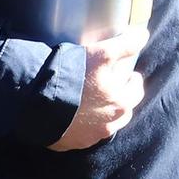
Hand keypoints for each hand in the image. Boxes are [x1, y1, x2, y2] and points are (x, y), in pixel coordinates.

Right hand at [49, 26, 150, 151]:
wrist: (35, 100)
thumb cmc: (72, 76)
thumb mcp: (101, 54)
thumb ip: (126, 44)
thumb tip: (143, 34)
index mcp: (121, 104)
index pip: (136, 90)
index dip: (131, 79)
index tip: (126, 73)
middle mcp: (109, 125)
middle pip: (123, 110)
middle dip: (120, 97)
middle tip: (110, 86)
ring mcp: (89, 137)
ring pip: (105, 124)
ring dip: (104, 113)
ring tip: (93, 101)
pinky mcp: (71, 143)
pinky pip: (84, 134)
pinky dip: (84, 125)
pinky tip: (75, 114)